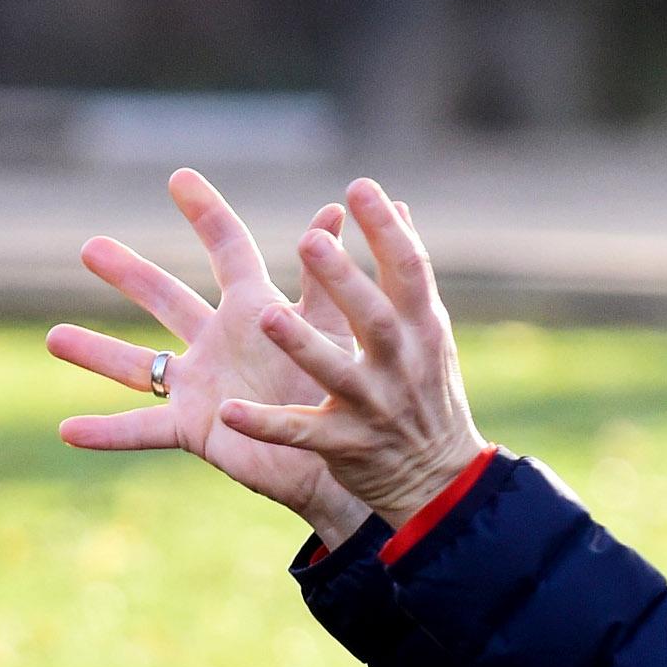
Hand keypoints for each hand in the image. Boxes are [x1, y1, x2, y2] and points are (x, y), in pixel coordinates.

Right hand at [46, 169, 373, 547]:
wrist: (348, 460)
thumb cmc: (347, 392)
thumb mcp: (336, 331)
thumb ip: (325, 280)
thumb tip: (335, 209)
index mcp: (257, 309)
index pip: (228, 247)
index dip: (205, 211)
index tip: (179, 176)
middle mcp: (220, 340)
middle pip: (165, 297)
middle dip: (128, 273)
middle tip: (88, 247)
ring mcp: (202, 384)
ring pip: (138, 365)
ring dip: (95, 351)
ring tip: (52, 338)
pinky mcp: (195, 429)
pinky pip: (143, 429)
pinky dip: (106, 432)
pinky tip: (66, 430)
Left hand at [212, 180, 489, 529]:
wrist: (440, 480)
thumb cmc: (426, 389)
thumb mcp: (425, 329)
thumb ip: (402, 271)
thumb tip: (397, 202)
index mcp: (421, 327)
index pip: (409, 270)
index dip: (387, 230)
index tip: (360, 186)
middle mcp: (400, 363)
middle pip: (373, 316)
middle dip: (343, 279)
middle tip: (310, 238)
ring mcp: (372, 405)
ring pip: (335, 372)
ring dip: (300, 344)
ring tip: (264, 315)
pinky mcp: (343, 444)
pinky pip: (299, 432)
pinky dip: (264, 424)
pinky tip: (226, 411)